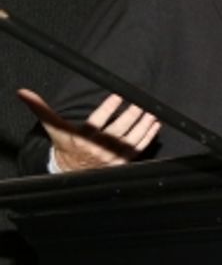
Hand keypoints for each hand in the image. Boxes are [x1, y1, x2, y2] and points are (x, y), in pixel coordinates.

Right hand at [18, 88, 159, 171]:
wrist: (72, 172)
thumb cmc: (65, 145)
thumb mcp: (54, 128)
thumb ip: (41, 109)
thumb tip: (24, 92)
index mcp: (81, 138)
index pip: (96, 121)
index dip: (108, 108)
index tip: (118, 95)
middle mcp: (97, 149)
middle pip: (117, 130)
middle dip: (130, 116)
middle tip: (140, 103)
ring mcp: (112, 157)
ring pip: (130, 140)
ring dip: (143, 126)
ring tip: (151, 112)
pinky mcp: (122, 163)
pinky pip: (138, 150)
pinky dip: (148, 138)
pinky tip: (155, 126)